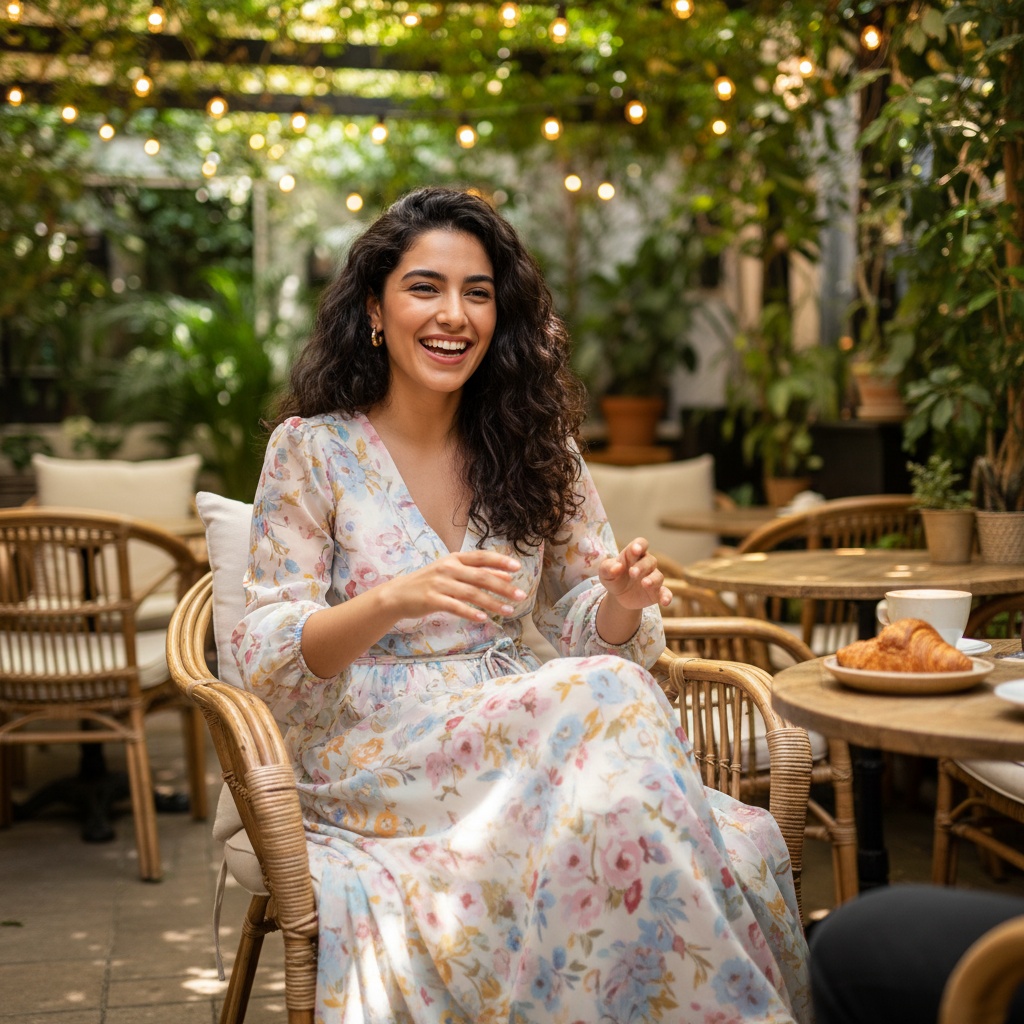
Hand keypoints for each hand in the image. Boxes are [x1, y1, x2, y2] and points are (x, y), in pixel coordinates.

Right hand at [382, 550, 525, 622]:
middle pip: (480, 576)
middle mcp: (448, 568)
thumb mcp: (452, 572)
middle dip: (503, 586)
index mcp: (454, 558)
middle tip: (520, 595)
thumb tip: (506, 576)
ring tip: (509, 611)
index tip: (517, 567)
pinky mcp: (432, 599)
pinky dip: (470, 613)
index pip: (481, 557)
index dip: (500, 561)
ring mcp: (439, 583)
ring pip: (471, 593)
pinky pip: (455, 606)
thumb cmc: (429, 583)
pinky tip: (483, 618)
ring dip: (492, 603)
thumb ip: (476, 573)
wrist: (398, 595)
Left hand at [598, 538, 671, 610]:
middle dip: (642, 566)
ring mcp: (652, 578)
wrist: (619, 596)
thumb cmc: (613, 577)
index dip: (639, 546)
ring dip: (652, 580)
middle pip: (650, 561)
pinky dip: (666, 596)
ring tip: (644, 584)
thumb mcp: (604, 572)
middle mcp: (646, 564)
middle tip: (632, 573)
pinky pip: (665, 593)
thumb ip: (607, 567)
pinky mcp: (657, 592)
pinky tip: (665, 602)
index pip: (641, 544)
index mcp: (633, 555)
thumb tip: (616, 567)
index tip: (635, 550)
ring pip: (658, 576)